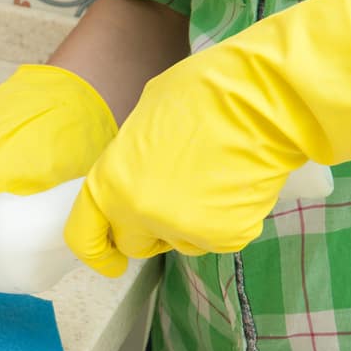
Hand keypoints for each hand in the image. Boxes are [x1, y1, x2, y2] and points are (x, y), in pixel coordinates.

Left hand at [63, 0, 350, 276]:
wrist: (266, 99)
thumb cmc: (205, 93)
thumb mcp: (144, 116)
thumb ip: (129, 158)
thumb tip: (132, 173)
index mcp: (111, 182)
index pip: (83, 235)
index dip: (95, 250)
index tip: (108, 257)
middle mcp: (140, 212)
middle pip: (133, 244)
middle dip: (148, 231)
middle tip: (173, 199)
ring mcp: (182, 228)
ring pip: (179, 242)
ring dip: (189, 223)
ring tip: (213, 177)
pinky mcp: (225, 237)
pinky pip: (218, 238)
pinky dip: (227, 219)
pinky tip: (237, 184)